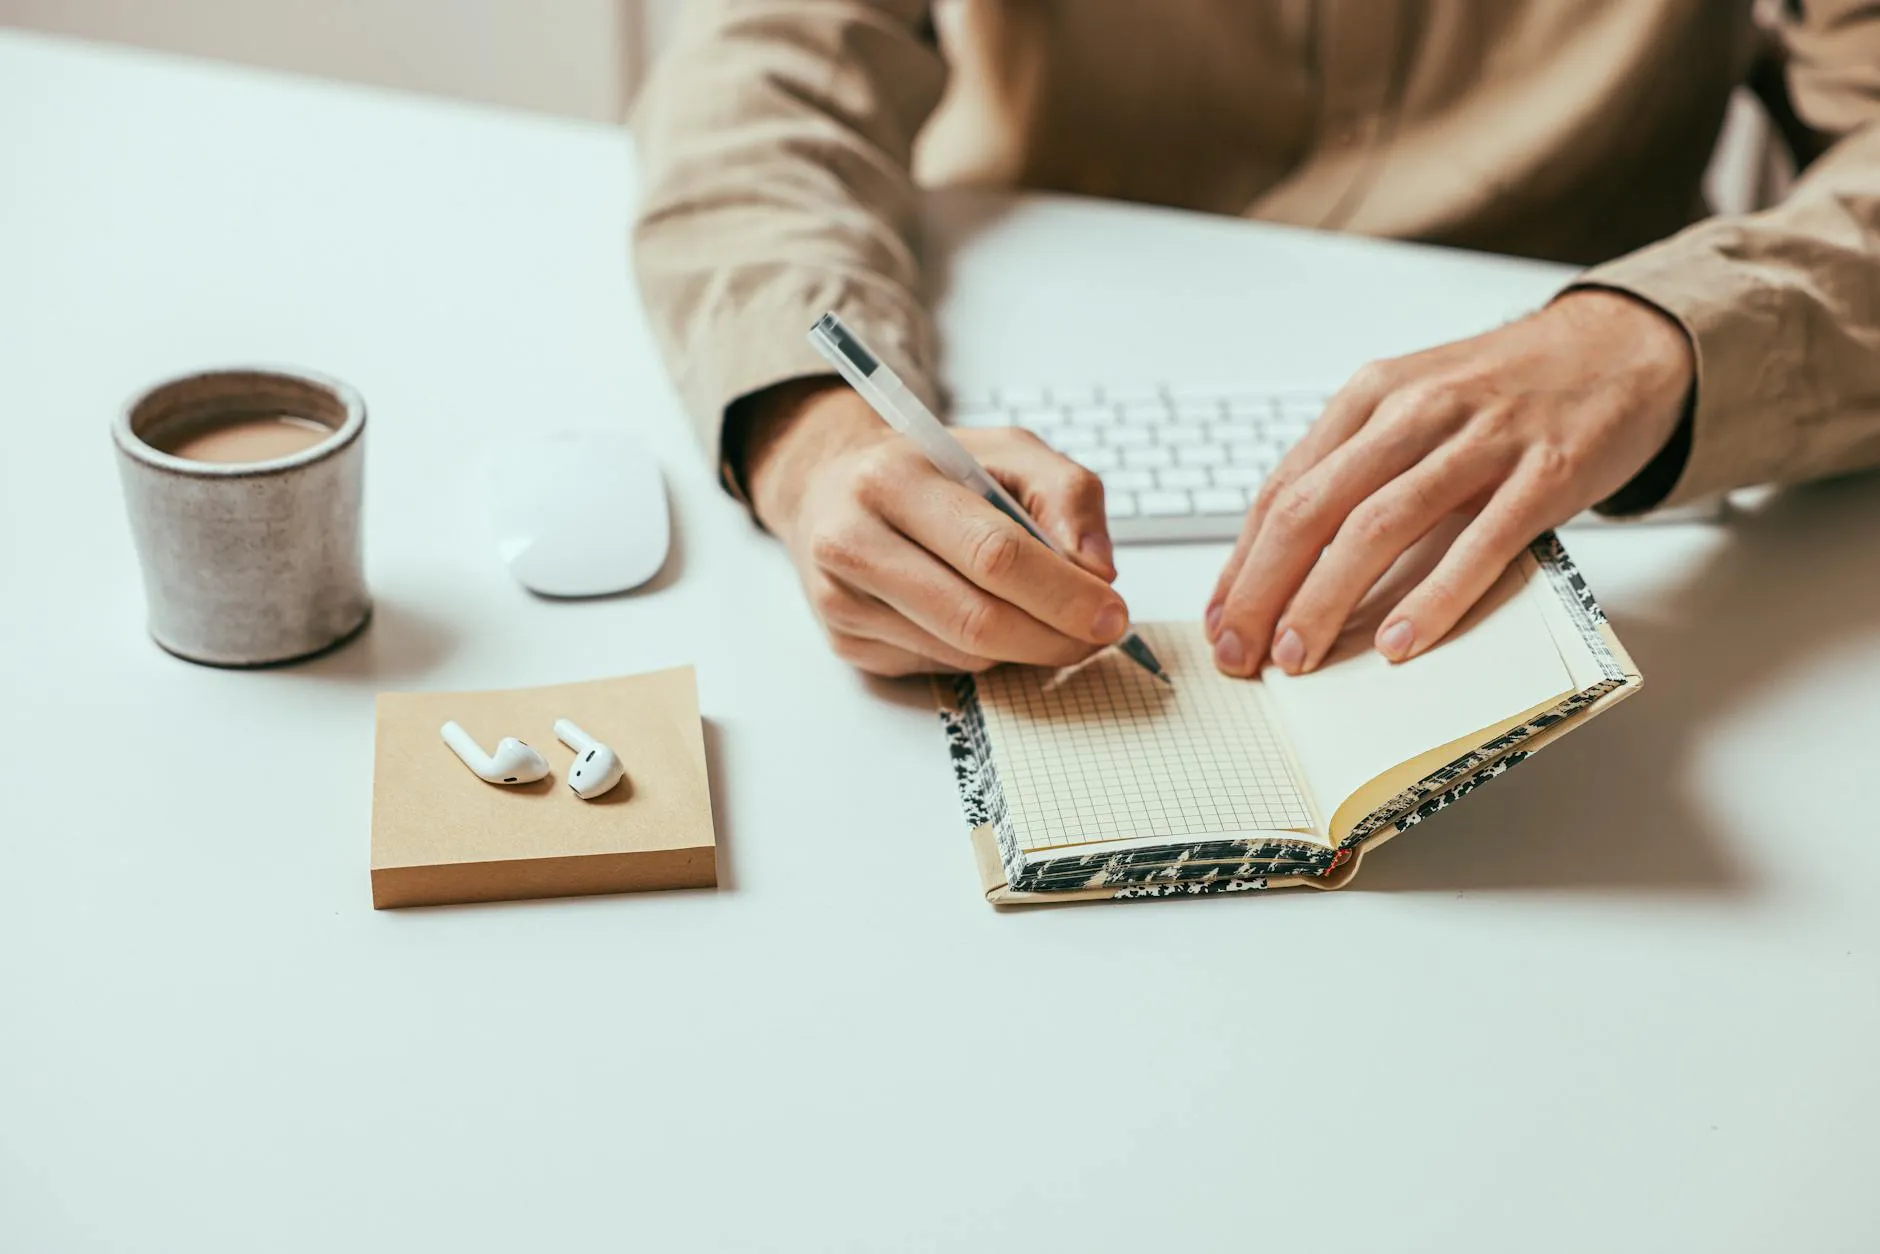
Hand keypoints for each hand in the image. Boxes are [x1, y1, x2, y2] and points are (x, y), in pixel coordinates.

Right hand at [740, 379, 1126, 675]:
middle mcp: (854, 540)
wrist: (831, 489)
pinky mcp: (846, 642)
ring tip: (1043, 616)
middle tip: (1095, 636)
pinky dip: (980, 652)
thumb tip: (1097, 570)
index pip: (994, 553)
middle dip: (1054, 637)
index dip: (1064, 593)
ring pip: (963, 653)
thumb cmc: (930, 470)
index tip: (1112, 613)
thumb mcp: (1005, 451)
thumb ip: (1065, 493)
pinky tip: (978, 614)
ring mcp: (842, 599)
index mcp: (894, 478)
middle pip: (978, 618)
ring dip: (1023, 648)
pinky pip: (940, 667)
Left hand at [1206, 289, 1693, 675]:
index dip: (1242, 563)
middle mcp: (1417, 410)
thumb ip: (1353, 469)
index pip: (1283, 489)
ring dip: (1326, 599)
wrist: (1622, 346)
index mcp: (1372, 396)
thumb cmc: (1504, 392)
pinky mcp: (1546, 472)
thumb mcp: (1413, 407)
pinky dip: (1433, 599)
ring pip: (1379, 526)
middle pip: (1313, 509)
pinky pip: (1479, 545)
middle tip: (1243, 653)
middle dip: (1264, 589)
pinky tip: (1398, 644)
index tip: (1220, 622)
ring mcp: (1483, 440)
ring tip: (1298, 656)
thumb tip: (1281, 563)